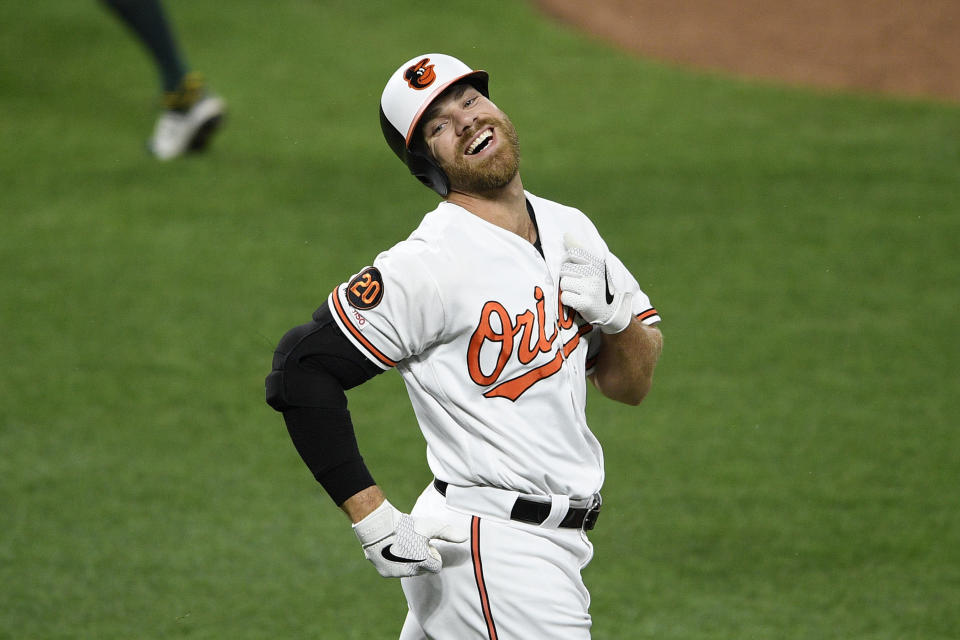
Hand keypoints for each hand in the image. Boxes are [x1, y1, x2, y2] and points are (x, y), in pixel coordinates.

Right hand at [352, 500, 467, 577]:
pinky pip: (394, 570)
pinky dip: (394, 563)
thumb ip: (448, 532)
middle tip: (412, 542)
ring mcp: (397, 573)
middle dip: (421, 558)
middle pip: (422, 569)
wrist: (378, 526)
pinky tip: (390, 549)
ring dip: (408, 561)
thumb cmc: (406, 525)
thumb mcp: (430, 526)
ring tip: (401, 544)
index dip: (432, 553)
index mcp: (423, 562)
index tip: (425, 543)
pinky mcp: (385, 573)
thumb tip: (465, 537)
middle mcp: (411, 572)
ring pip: (408, 571)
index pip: (436, 566)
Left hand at [559, 233, 633, 333]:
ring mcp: (591, 289)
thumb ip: (580, 251)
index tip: (570, 263)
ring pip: (563, 283)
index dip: (567, 258)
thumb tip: (566, 234)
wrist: (611, 311)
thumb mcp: (593, 267)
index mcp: (597, 264)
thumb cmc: (596, 286)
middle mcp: (595, 275)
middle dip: (566, 276)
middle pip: (565, 269)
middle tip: (577, 283)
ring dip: (566, 289)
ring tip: (577, 292)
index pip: (575, 252)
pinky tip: (577, 301)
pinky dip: (567, 300)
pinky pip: (564, 297)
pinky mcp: (585, 303)